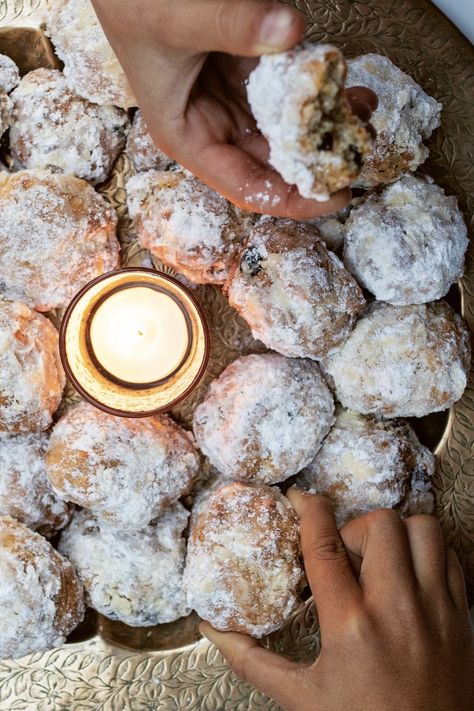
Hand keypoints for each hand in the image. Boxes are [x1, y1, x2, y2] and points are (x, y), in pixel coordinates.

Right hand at [91, 0, 374, 218]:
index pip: (247, 187)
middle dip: (318, 159)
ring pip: (286, 128)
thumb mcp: (176, 18)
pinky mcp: (249, 68)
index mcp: (188, 137)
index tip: (339, 194)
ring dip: (325, 123)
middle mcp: (213, 125)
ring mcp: (233, 97)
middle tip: (362, 148)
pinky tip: (346, 82)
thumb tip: (288, 29)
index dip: (294, 198)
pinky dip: (317, 88)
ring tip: (363, 109)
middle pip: (274, 162)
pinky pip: (289, 90)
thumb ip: (230, 23)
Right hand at [201, 490, 473, 710]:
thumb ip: (253, 661)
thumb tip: (213, 631)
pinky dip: (428, 553)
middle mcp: (397, 609)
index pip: (324, 546)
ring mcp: (436, 609)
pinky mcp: (460, 616)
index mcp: (350, 627)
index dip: (309, 511)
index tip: (301, 498)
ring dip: (398, 533)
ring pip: (422, 529)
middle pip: (379, 524)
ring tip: (381, 559)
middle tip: (346, 553)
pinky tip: (410, 575)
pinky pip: (449, 555)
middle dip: (356, 527)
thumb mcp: (301, 699)